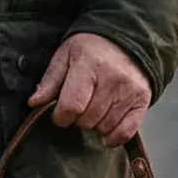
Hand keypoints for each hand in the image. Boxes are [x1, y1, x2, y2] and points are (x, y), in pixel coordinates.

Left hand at [29, 32, 150, 146]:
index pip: (72, 106)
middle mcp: (113, 79)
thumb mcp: (66, 56)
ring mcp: (130, 91)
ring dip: (94, 124)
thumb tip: (34, 103)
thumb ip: (50, 80)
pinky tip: (106, 129)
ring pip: (104, 127)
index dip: (60, 116)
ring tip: (94, 109)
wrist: (126, 40)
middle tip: (80, 106)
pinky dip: (113, 136)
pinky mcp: (142, 101)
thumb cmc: (91, 49)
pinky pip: (125, 133)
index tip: (60, 113)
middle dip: (77, 119)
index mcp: (89, 65)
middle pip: (87, 120)